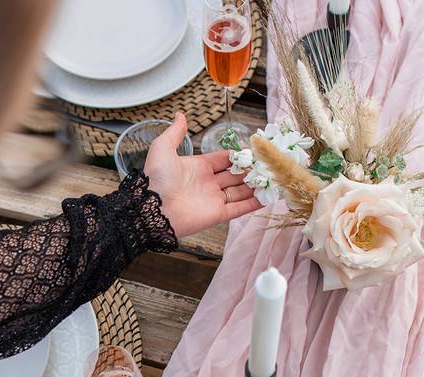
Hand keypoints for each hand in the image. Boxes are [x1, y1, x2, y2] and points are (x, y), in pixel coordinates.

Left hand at [144, 113, 261, 237]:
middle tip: (267, 164)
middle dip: (250, 170)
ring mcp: (213, 199)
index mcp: (198, 168)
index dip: (238, 155)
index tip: (253, 151)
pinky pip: (239, 208)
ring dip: (255, 186)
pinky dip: (253, 203)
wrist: (152, 209)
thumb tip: (180, 115)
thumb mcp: (162, 148)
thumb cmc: (155, 179)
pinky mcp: (217, 214)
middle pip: (235, 175)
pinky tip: (267, 197)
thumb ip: (175, 132)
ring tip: (272, 178)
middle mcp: (208, 183)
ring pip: (240, 191)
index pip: (223, 159)